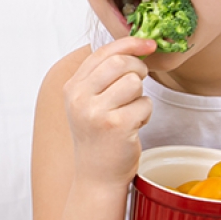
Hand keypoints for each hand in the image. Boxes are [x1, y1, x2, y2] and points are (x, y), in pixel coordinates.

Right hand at [64, 36, 157, 188]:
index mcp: (72, 88)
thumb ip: (104, 76)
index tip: (148, 45)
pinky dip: (145, 114)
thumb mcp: (90, 103)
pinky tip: (133, 127)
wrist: (97, 176)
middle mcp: (79, 98)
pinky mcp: (116, 126)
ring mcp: (96, 112)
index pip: (102, 52)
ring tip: (131, 112)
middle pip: (120, 62)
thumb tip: (138, 46)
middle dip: (137, 70)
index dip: (129, 43)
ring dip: (140, 96)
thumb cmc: (99, 137)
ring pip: (134, 82)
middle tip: (137, 87)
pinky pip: (144, 104)